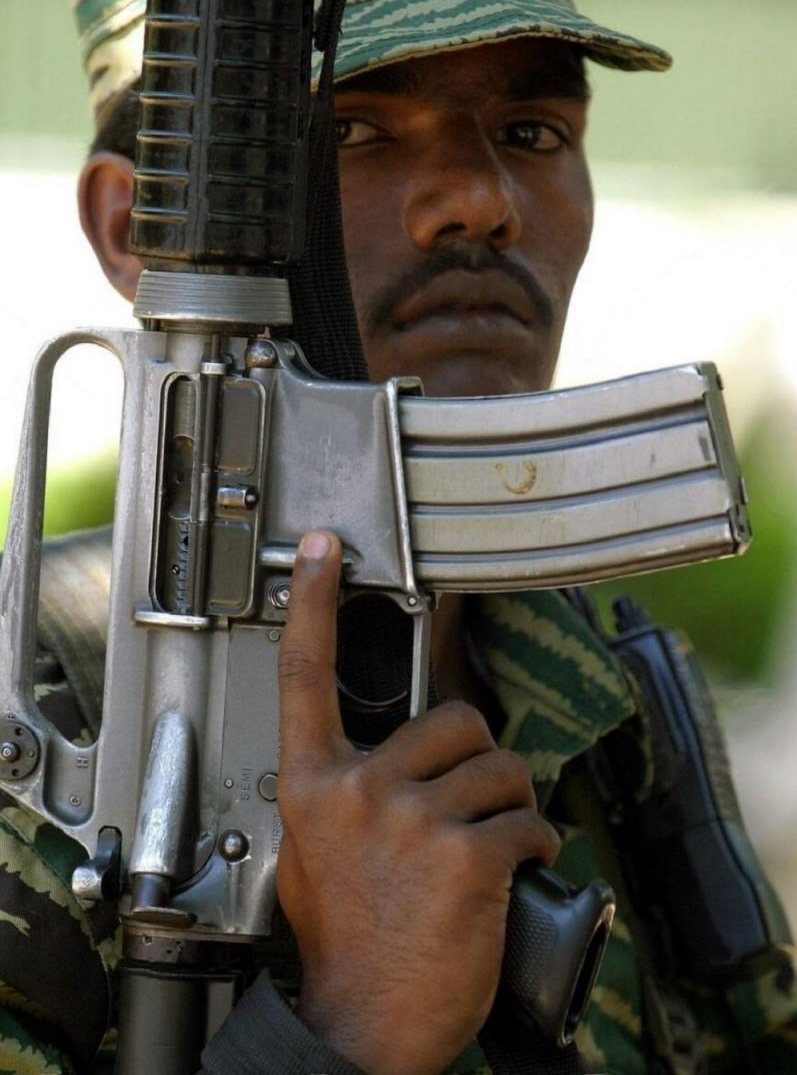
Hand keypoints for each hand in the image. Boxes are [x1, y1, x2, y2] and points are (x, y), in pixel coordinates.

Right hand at [276, 530, 560, 1074]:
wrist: (360, 1026)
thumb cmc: (342, 943)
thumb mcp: (312, 856)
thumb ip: (340, 793)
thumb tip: (384, 759)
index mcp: (313, 784)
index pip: (307, 674)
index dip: (314, 603)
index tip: (325, 551)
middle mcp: (360, 791)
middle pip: (453, 718)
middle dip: (479, 758)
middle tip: (473, 802)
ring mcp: (414, 821)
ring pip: (501, 769)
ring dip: (513, 806)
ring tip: (493, 846)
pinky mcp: (468, 857)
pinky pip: (528, 822)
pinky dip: (536, 845)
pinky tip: (517, 872)